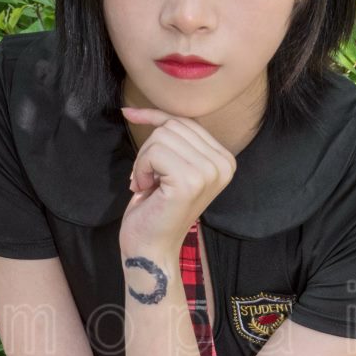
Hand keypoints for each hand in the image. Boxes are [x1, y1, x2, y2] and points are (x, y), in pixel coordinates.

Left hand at [119, 107, 236, 255]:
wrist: (151, 248)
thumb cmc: (156, 209)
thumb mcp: (169, 165)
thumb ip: (169, 138)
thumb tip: (132, 107)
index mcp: (225, 159)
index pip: (185, 121)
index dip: (155, 118)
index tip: (130, 115)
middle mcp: (224, 164)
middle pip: (173, 126)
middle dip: (149, 149)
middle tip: (148, 178)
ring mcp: (209, 172)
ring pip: (161, 136)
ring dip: (144, 161)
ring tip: (148, 185)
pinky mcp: (190, 180)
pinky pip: (154, 151)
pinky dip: (141, 169)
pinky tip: (146, 189)